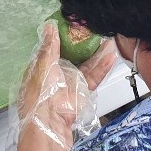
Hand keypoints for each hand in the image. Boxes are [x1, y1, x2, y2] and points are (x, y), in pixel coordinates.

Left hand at [11, 24, 115, 150]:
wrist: (49, 125)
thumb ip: (49, 48)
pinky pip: (94, 77)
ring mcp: (70, 86)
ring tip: (109, 39)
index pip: (53, 50)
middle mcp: (56, 76)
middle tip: (96, 31)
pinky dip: (102, 67)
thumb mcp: (42, 67)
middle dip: (84, 45)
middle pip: (73, 57)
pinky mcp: (82, 94)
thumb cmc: (39, 96)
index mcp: (41, 69)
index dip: (63, 38)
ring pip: (86, 66)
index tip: (75, 25)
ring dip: (97, 54)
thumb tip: (49, 27)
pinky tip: (111, 56)